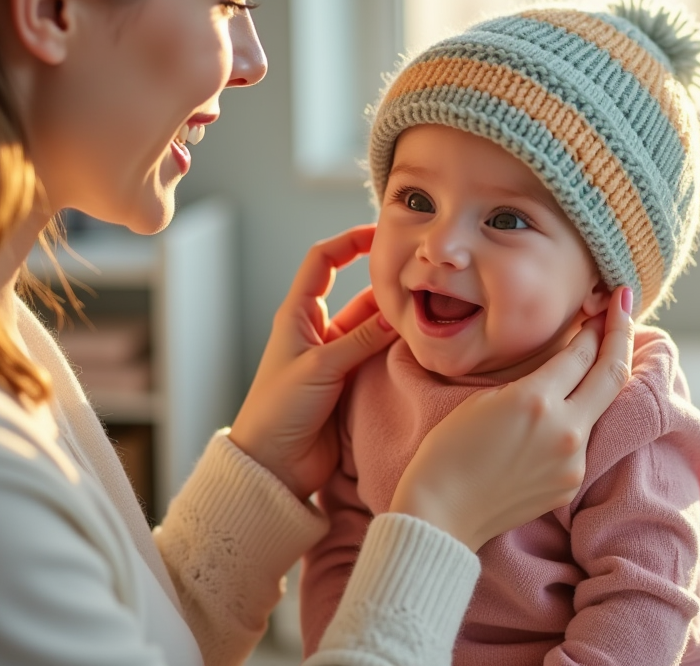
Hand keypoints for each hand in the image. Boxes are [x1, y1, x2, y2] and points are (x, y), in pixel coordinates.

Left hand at [229, 225, 399, 498]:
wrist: (273, 465)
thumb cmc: (278, 410)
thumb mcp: (320, 367)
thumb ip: (360, 339)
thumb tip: (397, 315)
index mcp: (298, 315)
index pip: (323, 261)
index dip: (350, 242)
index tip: (382, 233)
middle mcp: (318, 331)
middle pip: (358, 294)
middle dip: (386, 286)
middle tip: (419, 279)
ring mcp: (337, 358)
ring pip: (374, 328)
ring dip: (396, 321)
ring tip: (427, 312)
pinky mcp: (351, 384)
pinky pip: (379, 357)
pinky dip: (398, 350)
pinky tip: (420, 345)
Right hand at [389, 286, 635, 551]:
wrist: (441, 511)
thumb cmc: (450, 449)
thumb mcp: (487, 398)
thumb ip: (534, 378)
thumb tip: (568, 360)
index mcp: (537, 401)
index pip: (582, 352)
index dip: (596, 325)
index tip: (603, 306)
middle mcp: (565, 430)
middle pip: (612, 373)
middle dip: (621, 333)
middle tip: (624, 306)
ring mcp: (573, 460)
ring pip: (601, 406)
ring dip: (604, 376)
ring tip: (602, 349)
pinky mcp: (572, 482)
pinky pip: (585, 439)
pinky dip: (583, 414)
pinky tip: (574, 401)